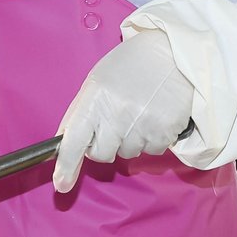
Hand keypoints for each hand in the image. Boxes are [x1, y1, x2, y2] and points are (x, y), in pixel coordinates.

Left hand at [53, 30, 195, 191]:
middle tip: (117, 121)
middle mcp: (117, 115)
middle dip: (105, 145)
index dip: (66, 166)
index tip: (61, 184)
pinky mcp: (165, 132)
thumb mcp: (97, 82)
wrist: (174, 52)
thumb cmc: (131, 65)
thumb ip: (80, 113)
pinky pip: (152, 151)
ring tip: (140, 111)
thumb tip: (64, 143)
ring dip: (131, 140)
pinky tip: (155, 115)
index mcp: (95, 99)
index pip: (73, 141)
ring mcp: (142, 125)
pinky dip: (152, 138)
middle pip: (101, 154)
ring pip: (128, 153)